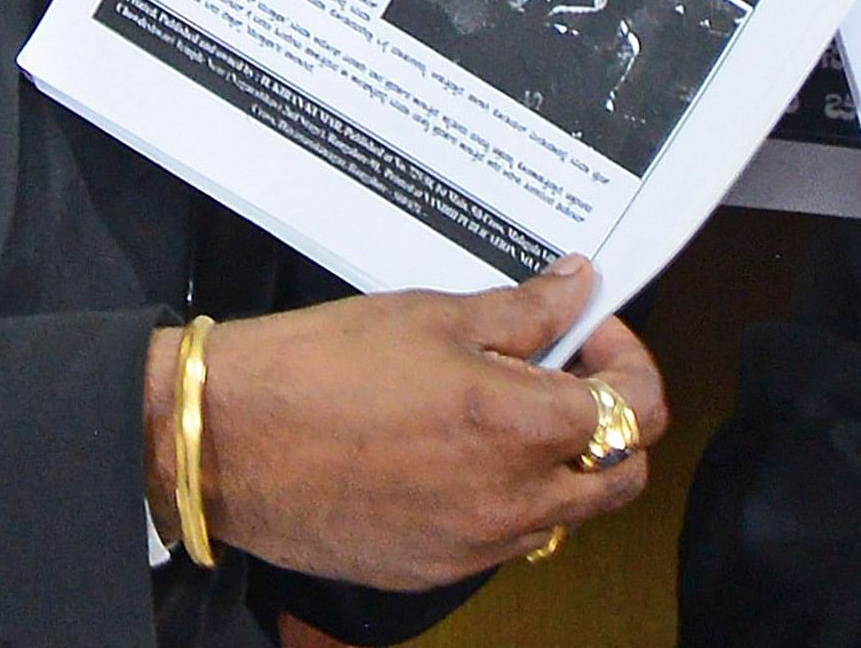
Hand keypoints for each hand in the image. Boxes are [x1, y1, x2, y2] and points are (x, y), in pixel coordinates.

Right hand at [143, 256, 669, 589]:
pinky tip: (457, 454)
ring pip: (566, 515)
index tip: (590, 332)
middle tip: (565, 374)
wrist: (225, 441)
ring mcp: (474, 546)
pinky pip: (503, 541)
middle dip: (613, 421)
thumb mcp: (429, 314)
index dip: (628, 359)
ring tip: (506, 411)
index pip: (635, 409)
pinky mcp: (434, 570)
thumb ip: (522, 311)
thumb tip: (577, 289)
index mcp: (519, 425)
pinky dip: (506, 499)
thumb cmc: (318, 367)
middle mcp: (511, 501)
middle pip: (622, 477)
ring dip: (561, 465)